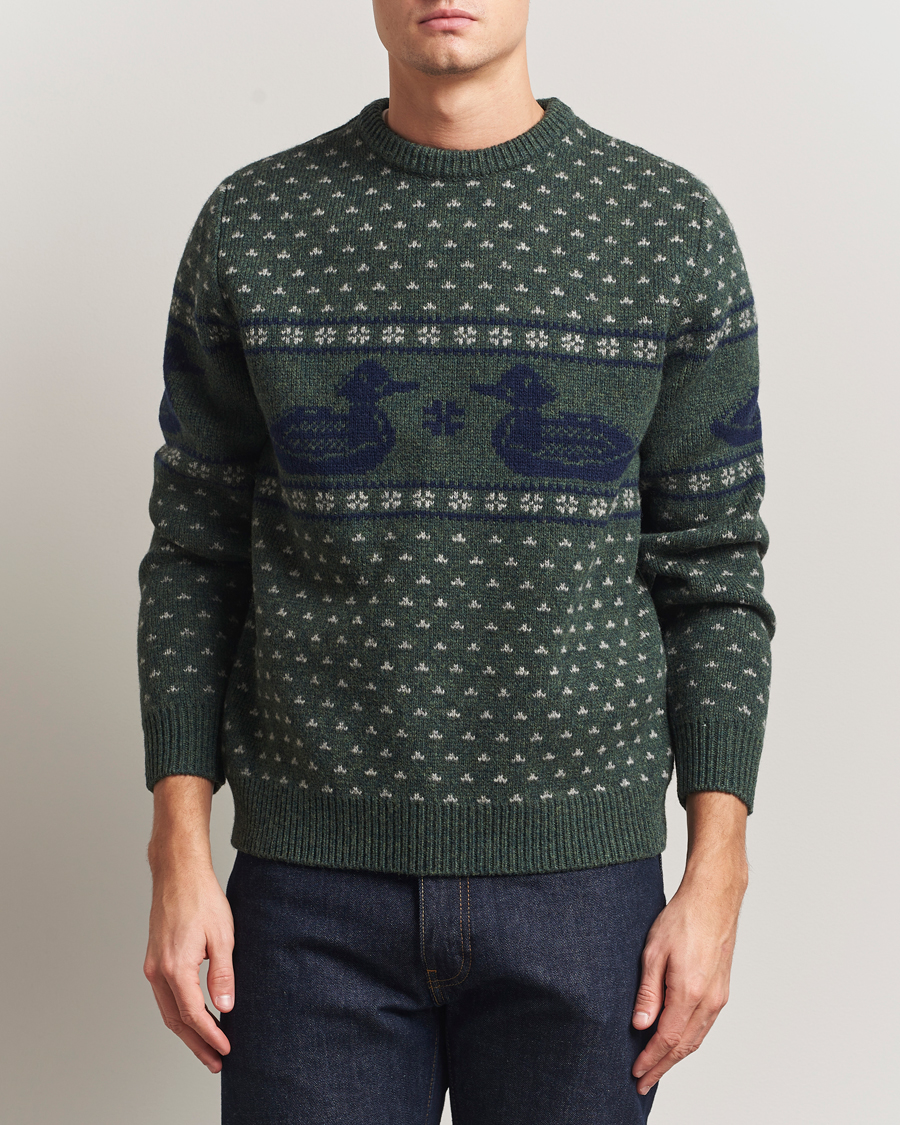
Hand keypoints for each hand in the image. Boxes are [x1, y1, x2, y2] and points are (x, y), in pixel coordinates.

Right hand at [143, 858, 234, 1071]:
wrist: (178, 873)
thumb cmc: (202, 898)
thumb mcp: (222, 935)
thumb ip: (222, 973)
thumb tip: (225, 1006)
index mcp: (175, 966)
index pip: (192, 1014)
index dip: (210, 1035)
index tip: (227, 1049)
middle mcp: (158, 970)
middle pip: (175, 1020)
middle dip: (196, 1044)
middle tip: (216, 1061)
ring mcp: (152, 965)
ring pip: (167, 1010)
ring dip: (186, 1032)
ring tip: (207, 1047)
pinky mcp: (154, 958)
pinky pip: (164, 996)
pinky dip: (179, 1013)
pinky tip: (194, 1018)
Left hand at [630, 850, 747, 1094]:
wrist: (714, 899)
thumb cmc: (682, 919)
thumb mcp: (653, 952)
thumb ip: (648, 992)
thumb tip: (640, 1025)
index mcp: (690, 992)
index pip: (667, 1039)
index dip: (650, 1059)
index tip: (636, 1073)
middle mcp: (709, 1001)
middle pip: (683, 1047)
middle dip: (662, 1067)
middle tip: (643, 1082)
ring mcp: (719, 997)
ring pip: (696, 1039)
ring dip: (676, 1058)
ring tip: (657, 1068)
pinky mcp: (722, 991)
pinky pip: (704, 1026)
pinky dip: (689, 1042)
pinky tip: (677, 1044)